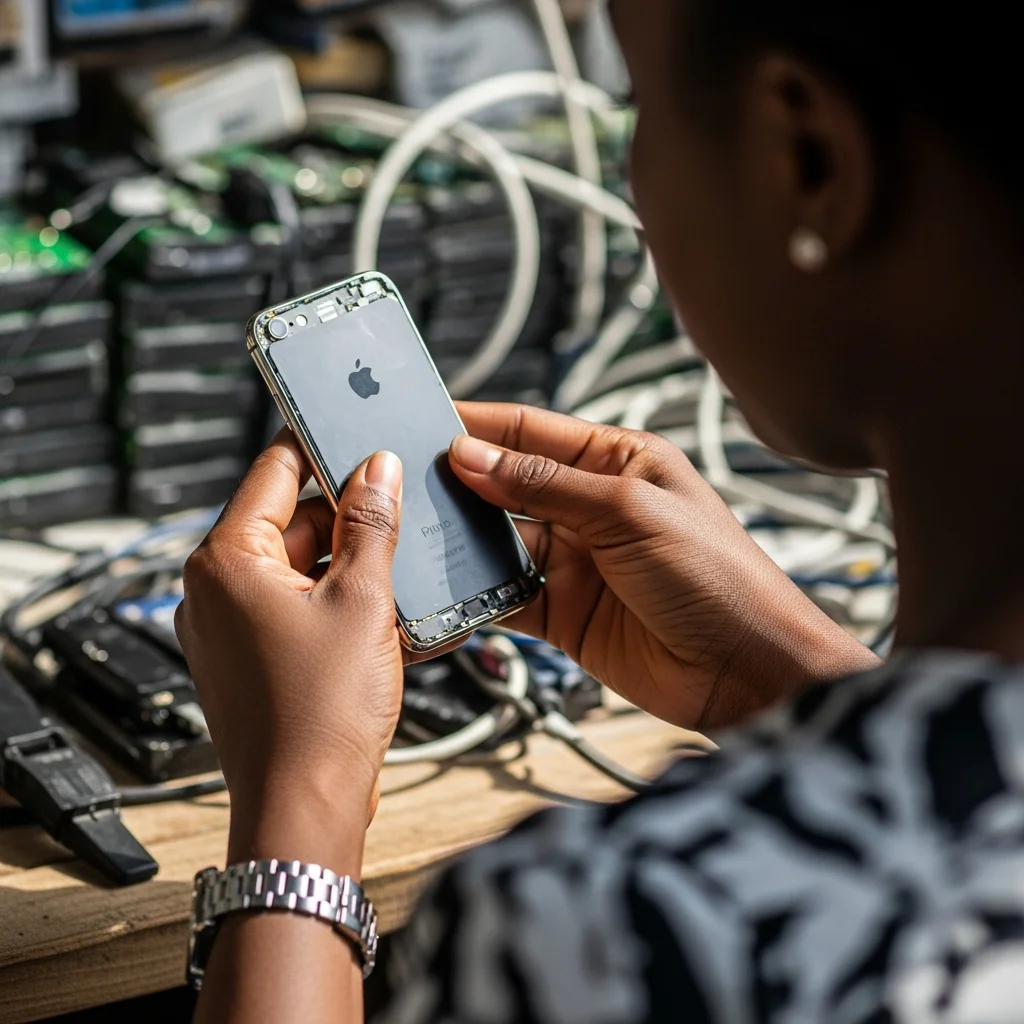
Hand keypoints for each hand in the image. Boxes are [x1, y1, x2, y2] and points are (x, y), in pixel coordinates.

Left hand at [175, 430, 404, 868]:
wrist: (306, 805)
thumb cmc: (321, 714)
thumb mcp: (363, 600)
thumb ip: (371, 523)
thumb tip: (378, 470)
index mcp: (227, 560)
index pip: (273, 469)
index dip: (319, 445)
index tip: (357, 430)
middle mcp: (215, 589)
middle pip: (289, 518)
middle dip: (348, 515)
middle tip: (401, 511)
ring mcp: (230, 627)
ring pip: (298, 564)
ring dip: (348, 561)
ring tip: (397, 574)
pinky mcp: (251, 657)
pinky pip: (296, 605)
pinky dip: (336, 599)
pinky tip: (382, 612)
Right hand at [450, 404, 877, 728]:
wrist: (748, 673)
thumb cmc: (718, 579)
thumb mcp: (629, 513)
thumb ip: (545, 485)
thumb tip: (472, 455)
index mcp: (617, 462)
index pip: (530, 430)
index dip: (475, 426)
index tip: (421, 423)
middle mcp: (592, 507)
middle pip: (506, 485)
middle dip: (457, 484)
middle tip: (400, 482)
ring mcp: (576, 562)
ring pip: (499, 542)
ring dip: (461, 542)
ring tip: (412, 535)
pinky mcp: (565, 613)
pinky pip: (506, 597)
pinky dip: (475, 596)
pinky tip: (446, 592)